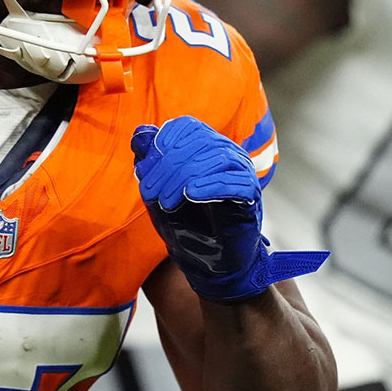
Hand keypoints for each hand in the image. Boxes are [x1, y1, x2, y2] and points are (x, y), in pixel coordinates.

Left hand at [133, 118, 326, 301]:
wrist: (207, 264)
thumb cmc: (184, 225)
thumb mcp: (157, 192)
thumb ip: (150, 163)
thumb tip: (140, 133)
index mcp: (205, 147)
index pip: (187, 126)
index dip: (163, 143)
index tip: (144, 171)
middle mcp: (227, 154)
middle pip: (200, 141)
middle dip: (168, 166)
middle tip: (150, 193)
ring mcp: (241, 174)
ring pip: (218, 157)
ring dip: (185, 177)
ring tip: (167, 200)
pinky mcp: (251, 197)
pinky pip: (236, 182)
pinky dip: (212, 185)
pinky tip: (192, 194)